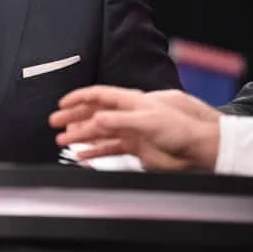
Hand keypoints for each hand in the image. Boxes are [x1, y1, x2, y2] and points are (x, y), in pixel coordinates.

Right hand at [49, 86, 221, 171]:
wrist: (197, 146)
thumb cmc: (178, 128)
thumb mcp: (147, 121)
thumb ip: (120, 120)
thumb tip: (95, 118)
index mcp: (130, 101)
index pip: (98, 95)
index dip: (78, 98)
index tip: (61, 104)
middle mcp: (127, 114)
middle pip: (94, 113)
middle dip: (73, 117)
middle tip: (55, 123)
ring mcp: (130, 130)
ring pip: (99, 132)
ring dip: (80, 136)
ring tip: (63, 141)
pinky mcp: (135, 146)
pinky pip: (110, 148)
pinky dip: (95, 151)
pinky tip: (83, 156)